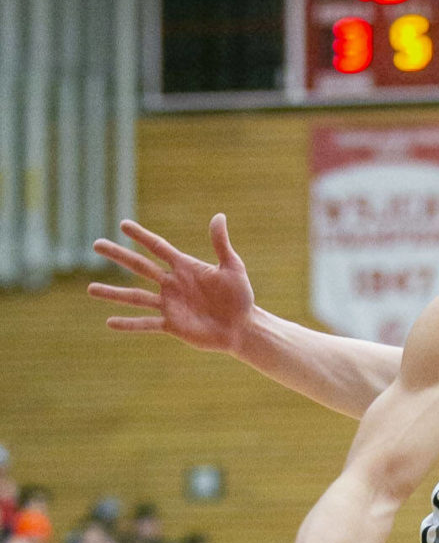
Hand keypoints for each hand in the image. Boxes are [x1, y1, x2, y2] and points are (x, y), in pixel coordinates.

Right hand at [89, 214, 254, 353]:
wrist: (243, 327)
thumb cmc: (240, 296)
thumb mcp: (232, 268)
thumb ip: (221, 245)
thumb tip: (218, 216)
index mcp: (184, 267)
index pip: (158, 248)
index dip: (141, 236)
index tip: (123, 225)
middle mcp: (172, 284)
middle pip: (140, 267)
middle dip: (118, 256)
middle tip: (96, 245)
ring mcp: (170, 305)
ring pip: (135, 297)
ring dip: (113, 294)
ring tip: (90, 289)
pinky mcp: (172, 325)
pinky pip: (146, 323)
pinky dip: (129, 324)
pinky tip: (109, 323)